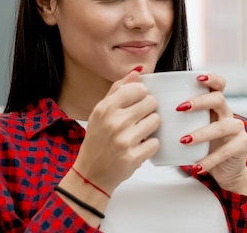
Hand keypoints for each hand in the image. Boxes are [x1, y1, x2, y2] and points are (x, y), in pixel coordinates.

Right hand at [72, 69, 160, 194]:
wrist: (91, 173)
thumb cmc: (97, 140)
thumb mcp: (100, 111)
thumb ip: (118, 90)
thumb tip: (136, 73)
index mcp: (105, 108)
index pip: (138, 88)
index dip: (142, 94)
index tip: (138, 101)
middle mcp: (114, 122)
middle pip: (151, 102)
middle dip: (148, 110)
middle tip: (138, 119)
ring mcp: (124, 140)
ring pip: (156, 120)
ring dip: (151, 127)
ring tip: (139, 132)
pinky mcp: (134, 157)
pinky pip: (156, 142)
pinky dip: (150, 145)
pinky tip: (139, 146)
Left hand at [178, 73, 246, 195]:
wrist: (226, 171)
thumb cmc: (203, 146)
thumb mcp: (191, 128)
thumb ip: (174, 118)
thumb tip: (145, 107)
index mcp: (215, 105)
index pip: (219, 84)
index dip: (210, 78)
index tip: (196, 77)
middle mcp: (228, 113)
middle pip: (218, 99)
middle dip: (199, 101)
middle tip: (180, 108)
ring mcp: (237, 129)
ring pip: (222, 126)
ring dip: (202, 133)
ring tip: (184, 140)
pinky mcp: (241, 146)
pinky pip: (225, 151)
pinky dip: (209, 159)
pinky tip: (196, 166)